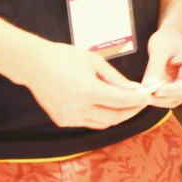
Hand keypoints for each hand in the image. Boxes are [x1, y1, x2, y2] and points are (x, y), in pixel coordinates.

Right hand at [9, 39, 150, 129]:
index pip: (122, 101)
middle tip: (140, 101)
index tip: (148, 96)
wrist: (33, 65)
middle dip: (131, 110)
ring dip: (117, 115)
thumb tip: (135, 90)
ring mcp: (70, 118)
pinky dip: (100, 116)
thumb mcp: (94, 62)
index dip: (138, 100)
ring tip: (125, 103)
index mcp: (88, 91)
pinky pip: (89, 123)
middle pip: (115, 117)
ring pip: (103, 124)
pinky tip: (103, 105)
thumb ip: (116, 79)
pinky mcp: (63, 121)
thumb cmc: (63, 57)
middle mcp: (79, 109)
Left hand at [141, 28, 181, 107]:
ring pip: (175, 99)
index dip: (173, 90)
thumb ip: (155, 67)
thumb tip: (148, 85)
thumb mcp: (159, 48)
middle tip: (146, 94)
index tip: (157, 91)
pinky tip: (148, 91)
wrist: (171, 35)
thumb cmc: (169, 38)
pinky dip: (159, 97)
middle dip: (164, 97)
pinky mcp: (179, 86)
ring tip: (145, 93)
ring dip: (160, 100)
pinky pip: (170, 96)